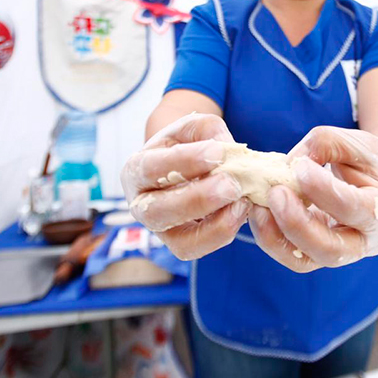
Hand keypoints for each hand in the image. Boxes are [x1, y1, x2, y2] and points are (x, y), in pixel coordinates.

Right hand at [120, 113, 250, 259]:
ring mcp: (160, 230)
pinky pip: (198, 249)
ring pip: (178, 240)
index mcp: (136, 170)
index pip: (150, 168)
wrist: (191, 168)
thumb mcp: (194, 128)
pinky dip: (221, 233)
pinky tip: (240, 212)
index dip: (183, 161)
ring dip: (214, 224)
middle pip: (158, 211)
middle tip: (231, 185)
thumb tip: (225, 149)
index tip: (217, 153)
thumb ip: (207, 130)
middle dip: (198, 199)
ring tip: (241, 202)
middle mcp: (141, 205)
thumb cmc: (188, 145)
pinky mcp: (181, 244)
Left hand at [249, 126, 377, 272]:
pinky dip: (270, 236)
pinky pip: (290, 256)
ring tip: (258, 206)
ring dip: (275, 236)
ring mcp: (339, 253)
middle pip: (330, 250)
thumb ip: (326, 143)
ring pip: (304, 261)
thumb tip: (291, 164)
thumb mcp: (356, 141)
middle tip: (275, 193)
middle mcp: (365, 242)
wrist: (375, 180)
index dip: (323, 190)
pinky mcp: (315, 253)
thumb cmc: (368, 160)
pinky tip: (259, 211)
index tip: (299, 167)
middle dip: (296, 224)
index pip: (353, 208)